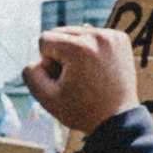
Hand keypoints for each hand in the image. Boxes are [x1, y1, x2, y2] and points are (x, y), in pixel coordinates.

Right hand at [22, 27, 137, 141]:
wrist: (117, 120)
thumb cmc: (81, 111)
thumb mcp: (46, 98)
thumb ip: (31, 74)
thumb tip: (38, 59)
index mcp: (78, 48)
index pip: (45, 39)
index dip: (47, 62)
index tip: (62, 79)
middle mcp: (97, 36)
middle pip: (61, 32)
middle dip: (61, 54)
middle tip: (74, 78)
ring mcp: (112, 36)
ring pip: (77, 33)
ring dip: (75, 51)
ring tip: (87, 75)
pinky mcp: (121, 38)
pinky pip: (94, 36)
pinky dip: (91, 50)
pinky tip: (98, 69)